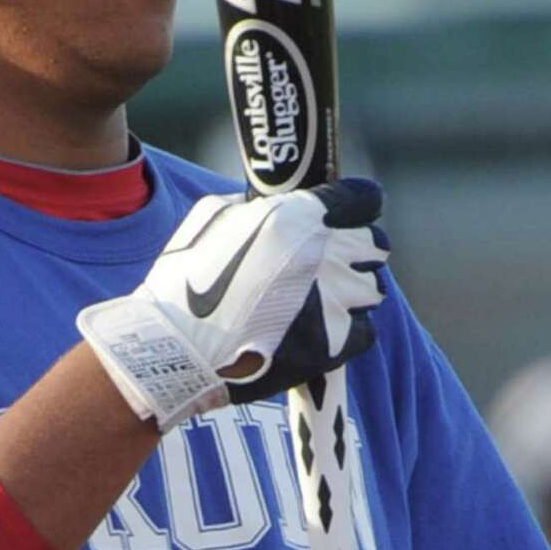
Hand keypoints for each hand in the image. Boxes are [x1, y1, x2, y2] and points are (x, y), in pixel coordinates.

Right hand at [77, 177, 388, 431]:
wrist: (176, 350)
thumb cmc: (185, 280)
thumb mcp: (214, 217)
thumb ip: (261, 207)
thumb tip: (279, 207)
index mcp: (299, 216)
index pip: (364, 199)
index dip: (354, 206)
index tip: (343, 216)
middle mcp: (326, 255)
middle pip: (374, 244)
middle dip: (354, 250)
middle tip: (326, 264)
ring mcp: (335, 302)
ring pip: (370, 288)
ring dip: (350, 292)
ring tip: (315, 302)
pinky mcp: (336, 345)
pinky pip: (365, 330)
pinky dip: (347, 330)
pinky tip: (316, 330)